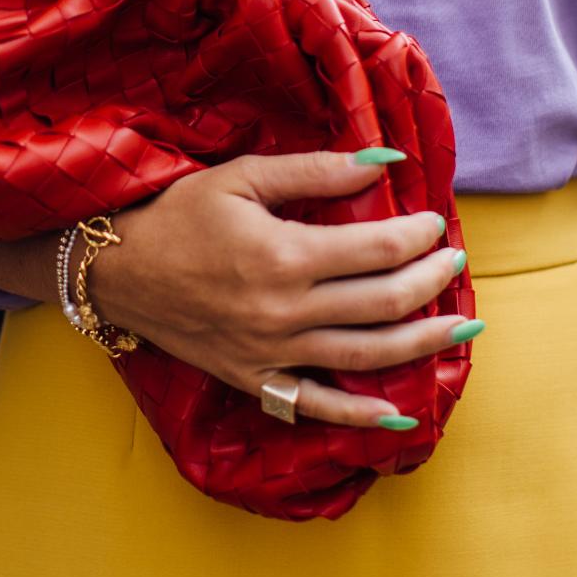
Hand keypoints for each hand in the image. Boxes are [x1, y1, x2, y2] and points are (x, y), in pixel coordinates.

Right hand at [89, 149, 476, 428]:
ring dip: (421, 343)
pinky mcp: (253, 379)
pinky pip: (313, 405)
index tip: (435, 222)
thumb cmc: (179, 214)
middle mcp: (284, 310)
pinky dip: (358, 414)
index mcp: (284, 255)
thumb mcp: (243, 177)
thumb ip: (316, 171)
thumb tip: (384, 160)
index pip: (376, 248)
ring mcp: (270, 353)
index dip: (417, 235)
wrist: (116, 270)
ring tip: (461, 328)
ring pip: (365, 356)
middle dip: (430, 281)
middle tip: (456, 263)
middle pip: (382, 303)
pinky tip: (398, 415)